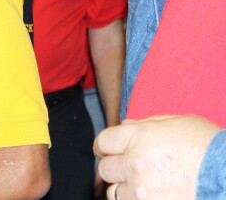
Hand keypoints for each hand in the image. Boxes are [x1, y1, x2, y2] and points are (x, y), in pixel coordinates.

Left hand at [95, 115, 220, 198]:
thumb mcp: (181, 124)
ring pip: (114, 191)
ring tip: (144, 185)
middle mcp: (136, 163)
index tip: (109, 150)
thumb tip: (125, 125)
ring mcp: (142, 190)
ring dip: (124, 188)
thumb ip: (147, 124)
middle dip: (116, 167)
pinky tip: (151, 195)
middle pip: (105, 168)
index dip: (106, 146)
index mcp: (140, 138)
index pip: (103, 141)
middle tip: (131, 168)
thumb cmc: (211, 149)